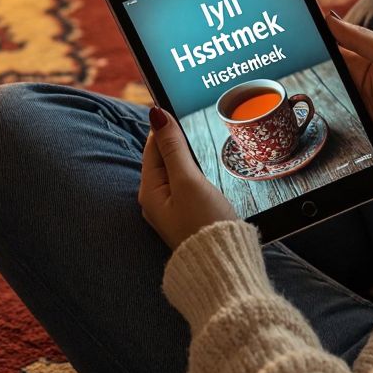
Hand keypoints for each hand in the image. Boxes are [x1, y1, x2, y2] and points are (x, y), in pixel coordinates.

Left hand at [140, 106, 238, 249]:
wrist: (223, 268)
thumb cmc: (205, 225)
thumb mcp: (188, 181)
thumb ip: (173, 148)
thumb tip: (156, 114)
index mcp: (149, 191)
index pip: (153, 146)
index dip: (164, 125)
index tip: (177, 104)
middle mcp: (156, 202)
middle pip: (164, 160)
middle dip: (177, 142)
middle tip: (194, 121)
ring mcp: (172, 212)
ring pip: (177, 174)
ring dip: (188, 159)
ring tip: (203, 145)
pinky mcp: (189, 219)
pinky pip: (187, 189)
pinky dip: (196, 176)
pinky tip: (209, 174)